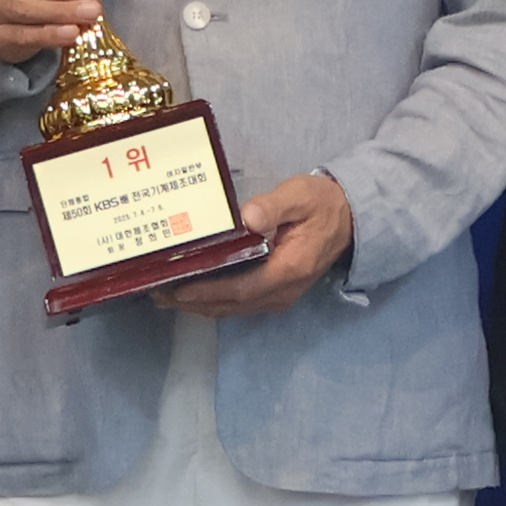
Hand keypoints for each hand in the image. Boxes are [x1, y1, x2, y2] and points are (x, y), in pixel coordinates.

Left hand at [165, 169, 355, 317]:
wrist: (349, 220)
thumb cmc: (321, 204)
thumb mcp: (300, 196)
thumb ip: (274, 206)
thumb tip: (248, 218)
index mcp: (288, 269)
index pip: (242, 288)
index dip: (208, 292)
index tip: (177, 289)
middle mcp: (283, 291)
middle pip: (231, 305)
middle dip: (193, 302)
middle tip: (157, 293)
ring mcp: (279, 296)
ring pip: (233, 308)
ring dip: (199, 306)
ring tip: (165, 296)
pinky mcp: (275, 293)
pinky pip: (239, 303)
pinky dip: (213, 301)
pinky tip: (192, 294)